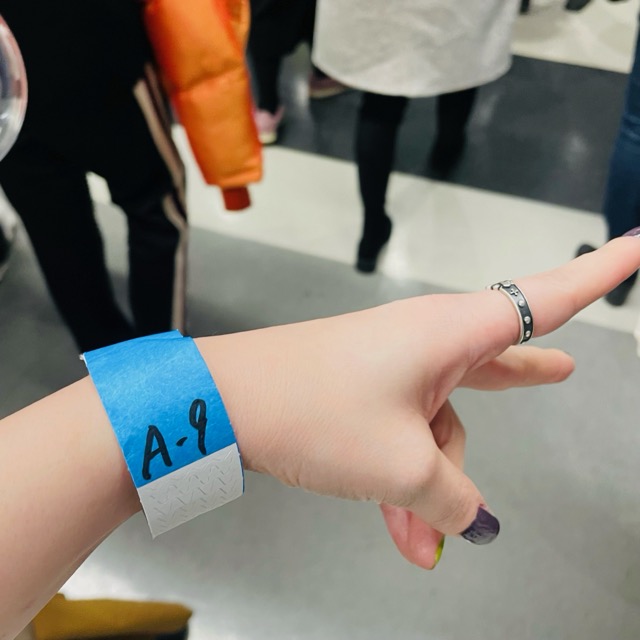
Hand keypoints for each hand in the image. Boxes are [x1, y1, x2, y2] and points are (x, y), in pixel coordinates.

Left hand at [196, 237, 639, 569]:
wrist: (229, 401)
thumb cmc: (316, 411)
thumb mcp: (400, 466)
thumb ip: (451, 498)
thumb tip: (470, 520)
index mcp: (452, 333)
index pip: (546, 299)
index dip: (602, 275)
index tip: (639, 245)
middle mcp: (429, 340)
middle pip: (498, 365)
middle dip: (525, 383)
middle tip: (564, 371)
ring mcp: (396, 365)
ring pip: (444, 428)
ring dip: (436, 485)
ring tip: (421, 537)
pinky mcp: (367, 390)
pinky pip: (408, 438)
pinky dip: (407, 482)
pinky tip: (405, 528)